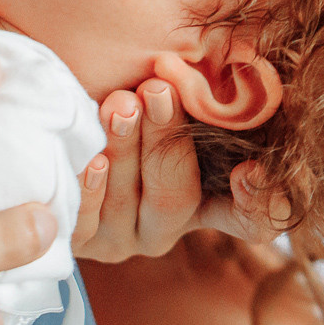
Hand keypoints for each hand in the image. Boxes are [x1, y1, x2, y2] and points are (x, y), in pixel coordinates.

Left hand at [72, 79, 288, 261]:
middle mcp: (165, 225)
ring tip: (120, 104)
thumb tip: (217, 84)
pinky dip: (90, 189)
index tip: (248, 169)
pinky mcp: (80, 240)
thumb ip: (207, 95)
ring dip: (125, 149)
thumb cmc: (134, 92)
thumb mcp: (180, 93)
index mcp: (206, 199)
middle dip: (166, 139)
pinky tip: (90, 155)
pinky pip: (85, 223)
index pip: (251, 219)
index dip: (259, 202)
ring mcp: (121, 236)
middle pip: (176, 198)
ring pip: (127, 202)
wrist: (64, 103)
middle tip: (158, 90)